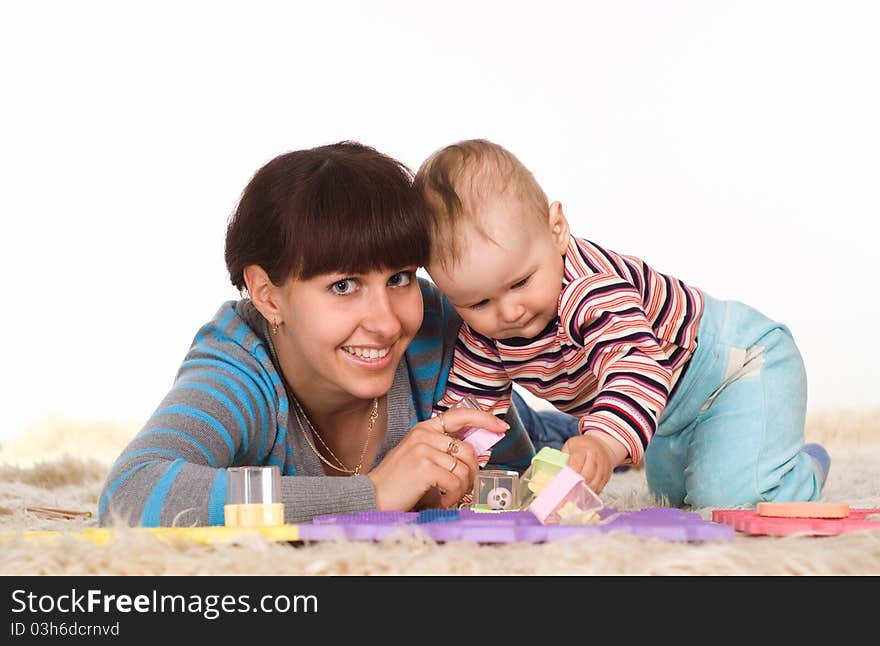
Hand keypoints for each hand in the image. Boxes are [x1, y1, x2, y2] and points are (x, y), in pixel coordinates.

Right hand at [366, 407, 507, 510]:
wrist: (372, 496)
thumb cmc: (399, 481)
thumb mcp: (421, 457)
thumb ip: (444, 450)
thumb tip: (476, 455)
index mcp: (424, 428)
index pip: (460, 415)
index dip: (484, 419)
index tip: (501, 427)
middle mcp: (424, 434)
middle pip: (468, 450)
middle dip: (472, 473)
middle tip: (463, 488)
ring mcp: (423, 449)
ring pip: (464, 469)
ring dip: (462, 488)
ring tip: (449, 496)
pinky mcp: (424, 467)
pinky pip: (455, 482)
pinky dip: (453, 496)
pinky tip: (442, 501)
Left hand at [561, 434, 617, 493]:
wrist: (602, 445)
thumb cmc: (583, 446)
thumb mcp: (570, 446)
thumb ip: (563, 457)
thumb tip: (556, 472)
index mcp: (584, 449)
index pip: (576, 464)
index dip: (569, 474)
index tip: (562, 482)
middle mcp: (596, 458)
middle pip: (586, 476)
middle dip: (576, 484)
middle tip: (567, 490)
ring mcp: (603, 468)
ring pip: (594, 484)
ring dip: (584, 491)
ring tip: (574, 494)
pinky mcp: (607, 476)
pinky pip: (599, 488)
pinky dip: (590, 493)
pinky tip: (583, 494)